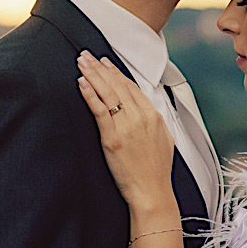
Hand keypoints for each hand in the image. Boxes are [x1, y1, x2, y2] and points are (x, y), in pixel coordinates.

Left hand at [76, 52, 175, 210]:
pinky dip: (90, 94)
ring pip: (108, 93)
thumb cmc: (156, 172)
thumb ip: (156, 122)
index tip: (105, 62)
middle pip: (118, 85)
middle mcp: (141, 118)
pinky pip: (99, 111)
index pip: (132, 87)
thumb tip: (150, 112)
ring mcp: (126, 127)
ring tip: (81, 62)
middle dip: (100, 68)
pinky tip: (82, 83)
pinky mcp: (113, 138)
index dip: (116, 73)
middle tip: (87, 55)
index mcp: (153, 116)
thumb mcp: (165, 140)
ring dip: (92, 75)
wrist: (152, 192)